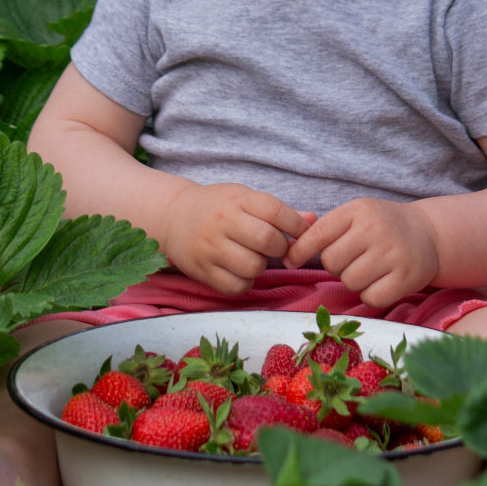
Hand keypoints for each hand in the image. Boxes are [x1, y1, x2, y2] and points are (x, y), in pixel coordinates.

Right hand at [163, 181, 309, 294]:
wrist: (173, 217)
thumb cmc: (217, 207)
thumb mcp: (245, 199)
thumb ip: (278, 211)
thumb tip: (312, 220)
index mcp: (237, 200)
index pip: (275, 211)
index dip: (296, 226)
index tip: (300, 233)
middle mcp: (223, 222)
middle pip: (268, 240)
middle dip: (281, 248)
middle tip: (276, 248)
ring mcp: (211, 247)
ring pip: (253, 266)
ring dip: (261, 266)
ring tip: (253, 257)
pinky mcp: (202, 270)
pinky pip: (236, 286)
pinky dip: (244, 282)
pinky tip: (239, 270)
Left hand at [283, 198, 439, 307]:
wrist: (429, 233)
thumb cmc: (382, 225)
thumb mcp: (356, 214)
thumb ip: (326, 228)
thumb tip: (288, 252)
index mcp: (358, 211)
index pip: (318, 234)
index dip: (299, 251)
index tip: (289, 261)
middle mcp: (375, 229)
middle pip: (331, 262)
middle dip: (336, 266)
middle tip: (352, 259)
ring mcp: (393, 254)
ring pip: (350, 282)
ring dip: (354, 281)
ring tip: (369, 269)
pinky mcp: (407, 277)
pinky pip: (371, 298)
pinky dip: (371, 295)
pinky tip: (381, 281)